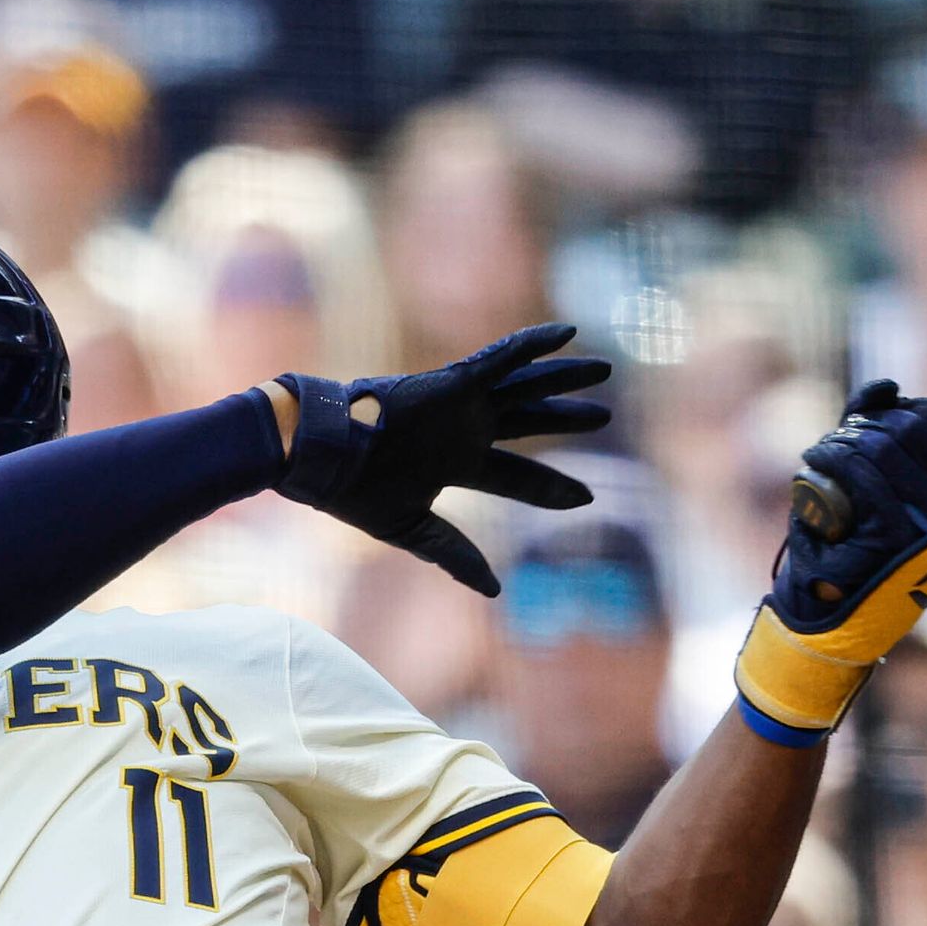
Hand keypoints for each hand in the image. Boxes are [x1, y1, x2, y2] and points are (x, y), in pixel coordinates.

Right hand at [274, 325, 611, 594]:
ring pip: (525, 387)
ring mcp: (461, 404)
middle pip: (528, 423)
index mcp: (455, 463)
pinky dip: (534, 346)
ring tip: (605, 369)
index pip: (515, 476)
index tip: (586, 497)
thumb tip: (496, 591)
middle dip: (566, 421)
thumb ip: (454, 554)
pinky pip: (503, 357)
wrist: (321, 457)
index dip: (550, 487)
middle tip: (604, 417)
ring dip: (563, 378)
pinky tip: (569, 334)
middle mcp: (464, 430)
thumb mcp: (412, 530)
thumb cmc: (354, 492)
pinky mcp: (454, 381)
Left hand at [737, 384, 926, 735]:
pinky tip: (814, 467)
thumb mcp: (870, 495)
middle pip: (915, 428)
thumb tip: (883, 388)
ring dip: (844, 439)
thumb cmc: (844, 558)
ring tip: (820, 454)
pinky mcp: (894, 539)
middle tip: (836, 441)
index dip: (914, 408)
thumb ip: (878, 437)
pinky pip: (864, 475)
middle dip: (868, 423)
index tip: (876, 420)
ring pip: (888, 444)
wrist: (825, 629)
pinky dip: (832, 461)